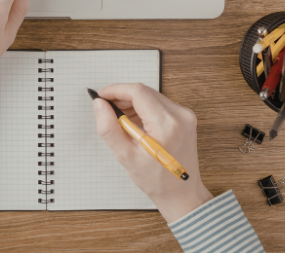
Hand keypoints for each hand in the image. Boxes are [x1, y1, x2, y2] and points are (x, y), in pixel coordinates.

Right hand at [93, 83, 212, 222]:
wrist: (181, 193)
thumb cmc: (156, 180)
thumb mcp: (125, 156)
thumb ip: (109, 128)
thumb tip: (99, 104)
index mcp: (166, 125)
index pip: (138, 92)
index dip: (116, 90)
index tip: (101, 96)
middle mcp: (180, 116)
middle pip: (145, 92)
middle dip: (123, 97)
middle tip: (107, 109)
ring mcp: (185, 116)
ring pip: (151, 96)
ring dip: (133, 102)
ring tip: (121, 120)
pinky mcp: (185, 118)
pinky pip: (159, 103)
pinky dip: (144, 108)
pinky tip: (135, 123)